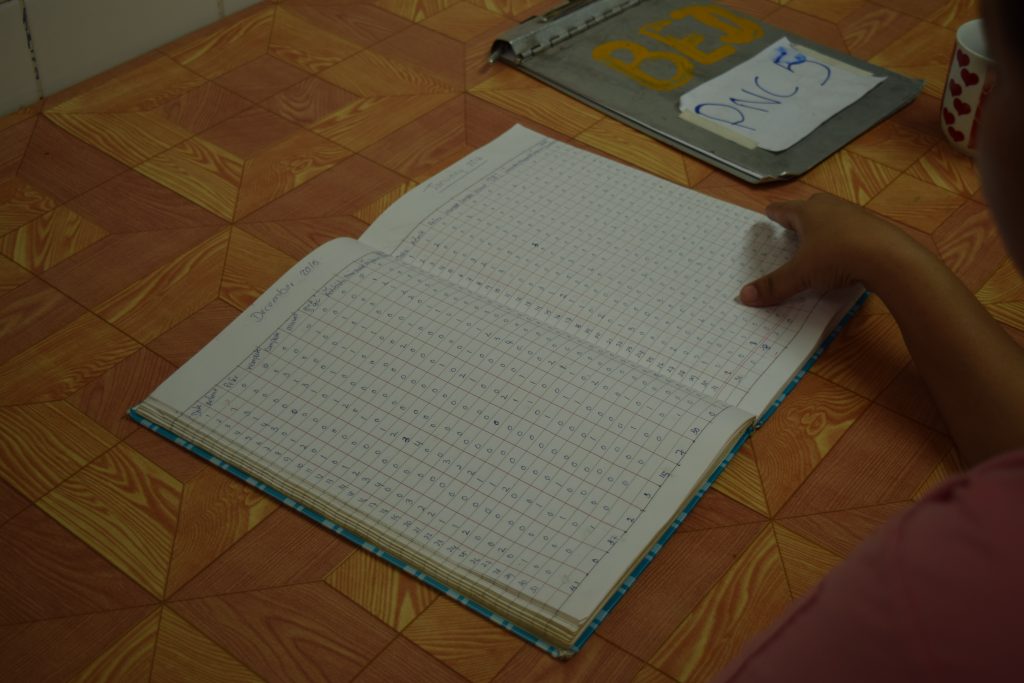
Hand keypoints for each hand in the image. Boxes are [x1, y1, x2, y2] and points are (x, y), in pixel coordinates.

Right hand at [739, 193, 930, 305]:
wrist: (889, 256)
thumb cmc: (837, 256)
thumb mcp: (802, 274)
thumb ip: (774, 285)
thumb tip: (744, 296)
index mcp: (808, 213)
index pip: (785, 209)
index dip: (775, 213)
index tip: (769, 213)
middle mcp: (831, 207)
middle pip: (811, 206)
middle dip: (801, 214)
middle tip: (793, 225)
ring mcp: (855, 215)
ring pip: (834, 215)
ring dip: (825, 225)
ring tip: (819, 239)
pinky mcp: (875, 227)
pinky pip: (853, 228)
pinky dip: (845, 237)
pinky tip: (846, 252)